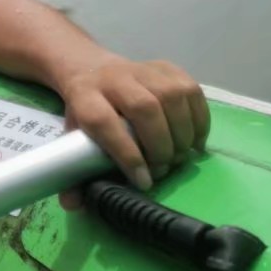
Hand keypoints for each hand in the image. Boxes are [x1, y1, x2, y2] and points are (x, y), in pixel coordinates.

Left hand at [57, 57, 209, 209]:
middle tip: (163, 169)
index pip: (104, 122)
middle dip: (159, 145)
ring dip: (182, 134)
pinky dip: (199, 119)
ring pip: (171, 96)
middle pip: (144, 107)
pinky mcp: (165, 66)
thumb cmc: (86, 111)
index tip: (143, 180)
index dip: (126, 153)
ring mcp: (142, 69)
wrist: (91, 69)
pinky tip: (194, 140)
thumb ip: (72, 170)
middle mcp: (113, 78)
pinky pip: (190, 90)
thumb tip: (73, 204)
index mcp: (85, 96)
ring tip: (179, 156)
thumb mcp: (73, 135)